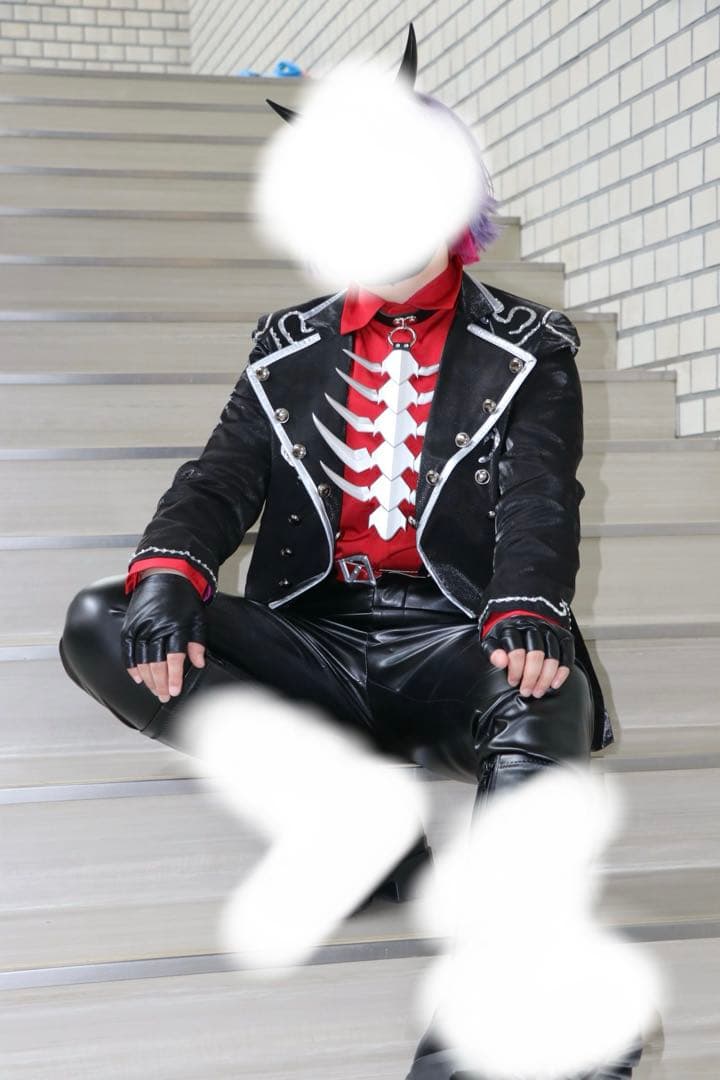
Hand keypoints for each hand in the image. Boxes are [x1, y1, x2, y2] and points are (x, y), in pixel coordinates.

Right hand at [122, 573, 206, 702]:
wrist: (165, 574)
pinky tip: (136, 678)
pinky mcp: (130, 624)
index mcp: (176, 626)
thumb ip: (197, 642)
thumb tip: (199, 664)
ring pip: (141, 659)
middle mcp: (156, 627)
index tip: (175, 691)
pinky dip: (130, 665)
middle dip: (161, 683)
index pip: (174, 657)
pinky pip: (127, 649)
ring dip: (148, 678)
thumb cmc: (184, 599)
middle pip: (156, 662)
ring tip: (154, 691)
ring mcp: (141, 625)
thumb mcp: (198, 618)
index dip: (174, 676)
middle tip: (165, 697)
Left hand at [479, 615, 574, 697]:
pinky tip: (555, 684)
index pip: (516, 648)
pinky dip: (563, 671)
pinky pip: (567, 654)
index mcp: (513, 627)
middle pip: (536, 653)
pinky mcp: (563, 635)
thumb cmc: (506, 637)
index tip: (513, 682)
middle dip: (531, 676)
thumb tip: (500, 661)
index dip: (515, 668)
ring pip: (552, 655)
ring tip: (538, 691)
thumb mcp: (493, 642)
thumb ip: (493, 652)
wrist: (522, 621)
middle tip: (526, 691)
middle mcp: (533, 626)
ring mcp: (550, 630)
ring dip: (546, 677)